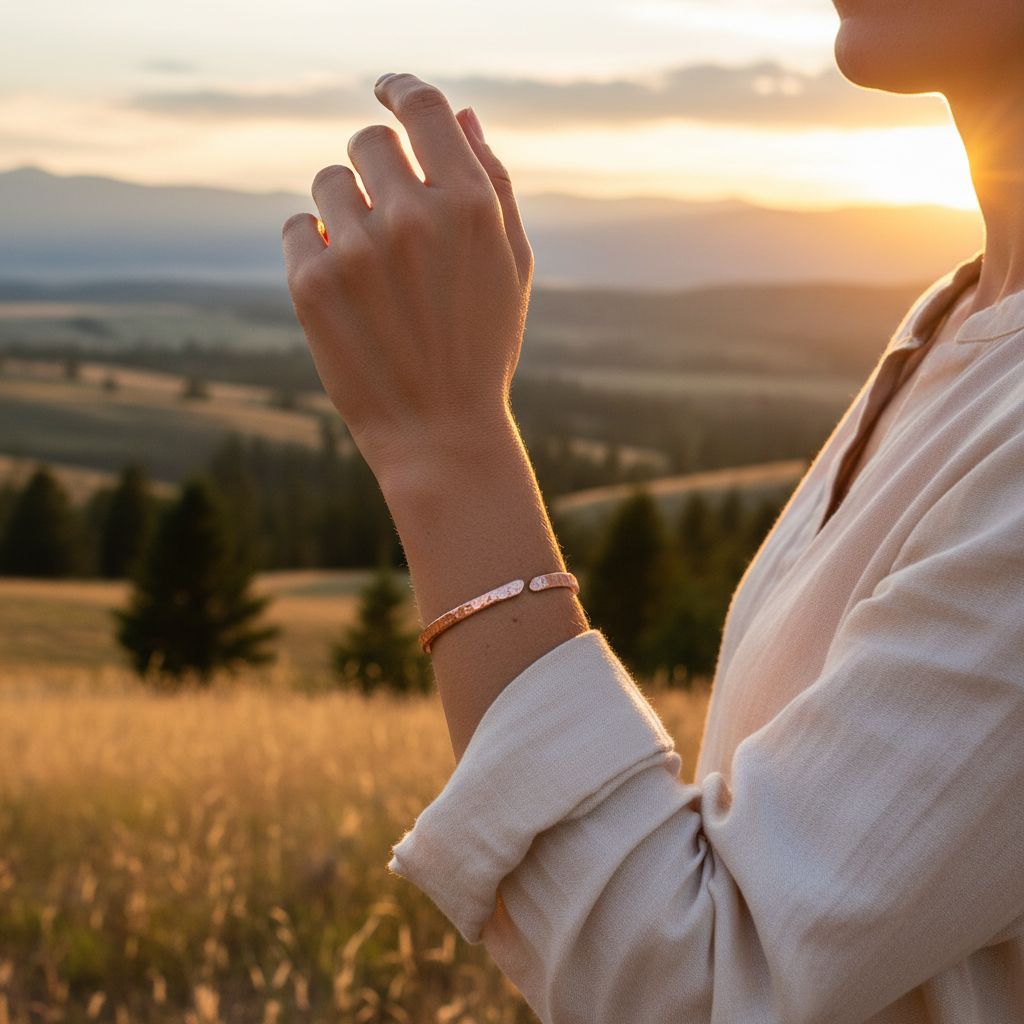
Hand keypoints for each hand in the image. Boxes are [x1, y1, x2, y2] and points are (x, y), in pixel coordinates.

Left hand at [282, 73, 534, 483]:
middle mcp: (414, 217)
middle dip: (374, 171)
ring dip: (343, 214)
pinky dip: (314, 248)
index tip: (387, 91)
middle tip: (386, 220)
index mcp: (470, 206)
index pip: (424, 108)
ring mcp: (358, 249)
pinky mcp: (312, 283)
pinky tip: (342, 289)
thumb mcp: (510, 266)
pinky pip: (298, 226)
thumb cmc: (481, 347)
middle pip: (367, 142)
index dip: (401, 90)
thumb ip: (491, 184)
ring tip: (369, 271)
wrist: (441, 433)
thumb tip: (461, 117)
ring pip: (327, 184)